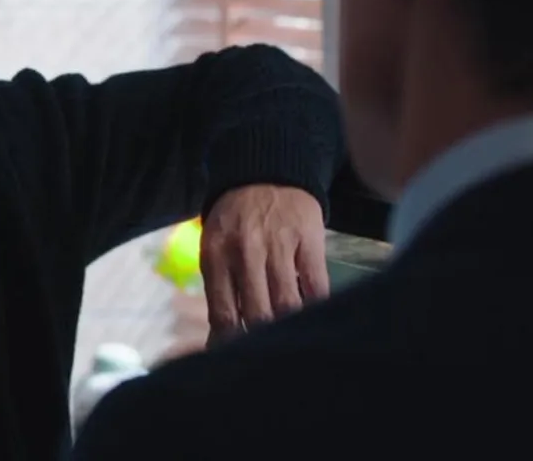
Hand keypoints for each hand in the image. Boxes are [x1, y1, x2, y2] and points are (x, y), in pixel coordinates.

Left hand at [200, 184, 327, 343]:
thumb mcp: (215, 246)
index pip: (222, 312)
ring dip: (290, 328)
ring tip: (291, 343)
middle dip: (262, 341)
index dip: (230, 344)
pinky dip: (316, 308)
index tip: (235, 363)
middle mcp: (245, 250)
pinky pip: (317, 286)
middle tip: (266, 358)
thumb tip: (222, 339)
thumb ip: (220, 288)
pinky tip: (314, 319)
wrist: (266, 169)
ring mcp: (278, 244)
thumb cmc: (236, 219)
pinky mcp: (308, 239)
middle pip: (256, 313)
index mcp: (215, 254)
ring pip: (287, 304)